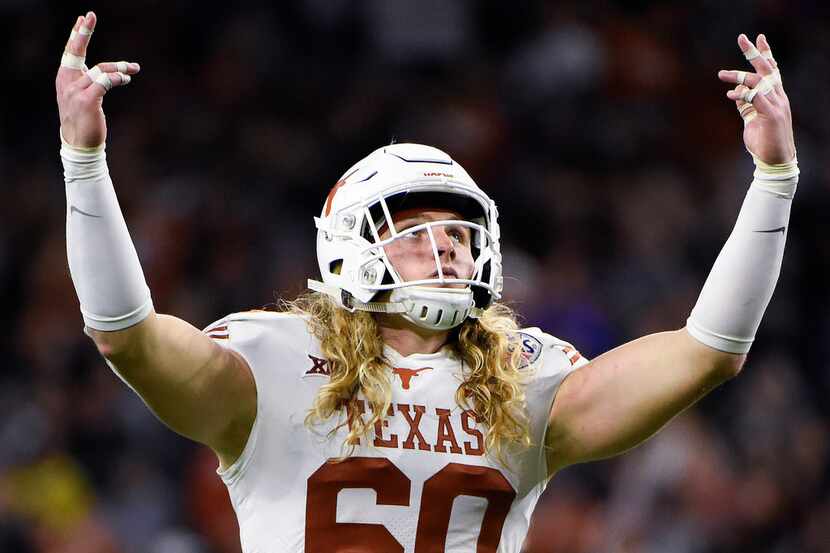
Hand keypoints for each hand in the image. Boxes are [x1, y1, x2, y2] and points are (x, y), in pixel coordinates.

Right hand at [55, 12, 140, 147]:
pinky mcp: (87, 101)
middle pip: (75, 51)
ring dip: (119, 67)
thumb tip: (107, 72)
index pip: (70, 52)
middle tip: (90, 15)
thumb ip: (88, 82)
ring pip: (99, 69)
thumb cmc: (84, 119)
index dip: (77, 34)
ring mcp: (75, 91)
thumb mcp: (81, 96)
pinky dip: (117, 78)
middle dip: (83, 32)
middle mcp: (66, 81)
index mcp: (64, 78)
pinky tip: (127, 79)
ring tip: (134, 68)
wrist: (80, 143)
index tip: (83, 18)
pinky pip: (104, 82)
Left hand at [717, 34, 795, 164]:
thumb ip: (746, 105)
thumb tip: (737, 93)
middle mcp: (778, 97)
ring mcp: (777, 105)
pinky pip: (756, 99)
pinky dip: (743, 94)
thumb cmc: (764, 139)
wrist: (774, 159)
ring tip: (721, 73)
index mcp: (775, 96)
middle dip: (754, 52)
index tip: (758, 38)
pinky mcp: (772, 115)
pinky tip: (730, 95)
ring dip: (739, 75)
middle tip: (741, 38)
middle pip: (767, 68)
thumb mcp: (752, 119)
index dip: (765, 53)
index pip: (771, 69)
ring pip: (759, 81)